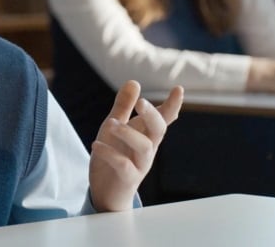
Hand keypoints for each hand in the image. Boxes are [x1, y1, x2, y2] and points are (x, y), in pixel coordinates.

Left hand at [89, 81, 182, 211]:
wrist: (105, 192)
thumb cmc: (113, 156)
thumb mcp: (114, 127)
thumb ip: (123, 107)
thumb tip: (134, 81)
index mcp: (145, 134)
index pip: (163, 118)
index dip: (172, 105)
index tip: (179, 89)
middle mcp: (147, 149)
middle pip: (159, 130)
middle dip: (153, 115)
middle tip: (142, 102)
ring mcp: (139, 165)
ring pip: (144, 147)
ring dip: (128, 133)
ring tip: (111, 124)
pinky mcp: (127, 179)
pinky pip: (124, 165)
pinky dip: (110, 154)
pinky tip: (96, 144)